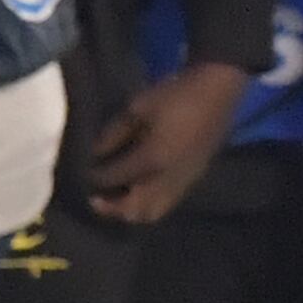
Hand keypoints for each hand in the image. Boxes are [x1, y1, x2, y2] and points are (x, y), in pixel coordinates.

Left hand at [88, 59, 246, 223]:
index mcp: (152, 160)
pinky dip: (150, 203)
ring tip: (118, 197)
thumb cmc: (177, 94)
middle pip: (135, 209)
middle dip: (112, 207)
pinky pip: (168, 203)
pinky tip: (141, 189)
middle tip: (96, 198)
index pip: (115, 178)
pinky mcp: (194, 178)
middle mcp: (167, 180)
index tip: (84, 171)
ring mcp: (184, 182)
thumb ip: (115, 132)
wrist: (219, 89)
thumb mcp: (138, 107)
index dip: (95, 177)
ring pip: (153, 213)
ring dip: (132, 210)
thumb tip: (95, 152)